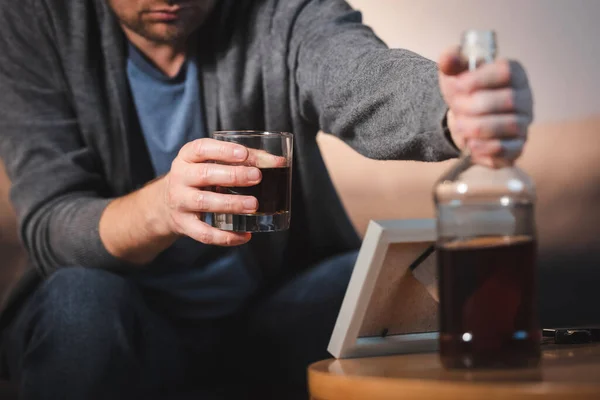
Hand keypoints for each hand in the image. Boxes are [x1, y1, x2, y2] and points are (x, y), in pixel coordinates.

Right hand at [161, 138, 279, 245]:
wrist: (167, 205)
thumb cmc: (200, 178)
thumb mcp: (212, 163)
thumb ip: (244, 159)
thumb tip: (278, 162)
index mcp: (187, 157)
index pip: (202, 148)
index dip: (223, 150)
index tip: (244, 154)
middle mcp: (180, 177)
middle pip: (205, 175)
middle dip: (233, 176)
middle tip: (257, 177)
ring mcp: (180, 202)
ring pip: (204, 203)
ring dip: (231, 204)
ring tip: (254, 204)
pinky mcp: (184, 225)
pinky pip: (204, 233)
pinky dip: (226, 237)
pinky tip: (245, 236)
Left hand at [438, 47, 533, 167]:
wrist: (462, 118)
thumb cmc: (463, 90)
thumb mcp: (454, 72)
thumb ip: (450, 60)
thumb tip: (448, 57)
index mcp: (514, 73)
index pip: (507, 71)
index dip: (479, 79)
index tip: (458, 85)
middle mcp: (525, 98)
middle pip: (508, 100)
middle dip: (475, 105)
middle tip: (457, 107)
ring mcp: (523, 123)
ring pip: (509, 125)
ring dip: (478, 127)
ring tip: (460, 126)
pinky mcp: (516, 147)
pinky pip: (507, 149)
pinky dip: (484, 147)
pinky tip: (470, 143)